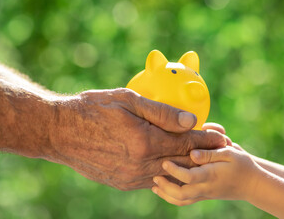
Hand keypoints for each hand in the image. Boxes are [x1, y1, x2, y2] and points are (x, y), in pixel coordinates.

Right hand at [48, 88, 230, 190]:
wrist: (59, 132)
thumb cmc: (93, 109)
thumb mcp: (128, 100)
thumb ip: (162, 112)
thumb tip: (191, 120)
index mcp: (145, 142)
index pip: (186, 142)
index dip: (207, 139)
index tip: (223, 135)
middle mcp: (140, 165)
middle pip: (182, 160)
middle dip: (203, 152)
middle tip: (218, 145)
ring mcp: (130, 178)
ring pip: (169, 172)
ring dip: (186, 163)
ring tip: (199, 153)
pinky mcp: (122, 183)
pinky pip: (152, 178)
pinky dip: (166, 170)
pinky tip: (171, 162)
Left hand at [152, 146, 258, 205]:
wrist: (252, 184)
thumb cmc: (242, 164)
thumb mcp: (229, 153)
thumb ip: (210, 153)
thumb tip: (191, 153)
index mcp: (211, 175)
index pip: (189, 177)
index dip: (175, 171)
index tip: (164, 162)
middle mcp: (206, 187)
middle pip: (180, 194)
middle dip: (165, 186)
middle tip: (154, 175)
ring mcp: (204, 194)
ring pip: (181, 201)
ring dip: (165, 194)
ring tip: (155, 185)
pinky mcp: (204, 196)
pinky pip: (185, 201)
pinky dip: (172, 197)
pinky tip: (164, 189)